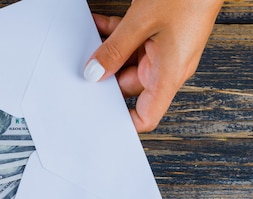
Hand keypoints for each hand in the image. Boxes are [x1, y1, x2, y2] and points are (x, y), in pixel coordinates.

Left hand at [84, 0, 222, 131]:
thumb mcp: (141, 23)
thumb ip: (114, 50)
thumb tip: (94, 72)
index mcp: (168, 75)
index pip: (147, 116)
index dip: (124, 122)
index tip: (101, 118)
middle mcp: (168, 68)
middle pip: (129, 85)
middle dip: (106, 76)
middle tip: (83, 67)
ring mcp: (165, 51)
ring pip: (129, 60)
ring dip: (109, 50)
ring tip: (90, 39)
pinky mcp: (163, 35)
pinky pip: (134, 42)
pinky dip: (117, 35)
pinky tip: (99, 25)